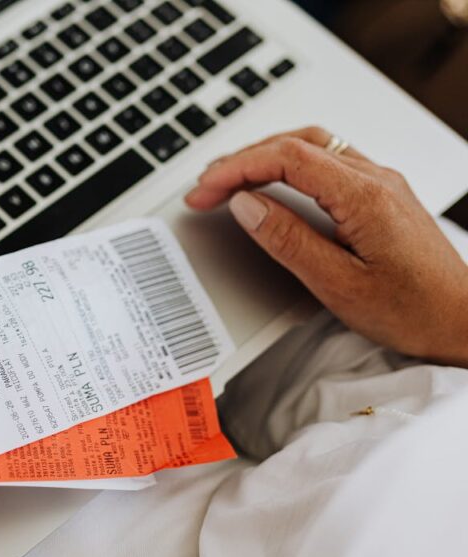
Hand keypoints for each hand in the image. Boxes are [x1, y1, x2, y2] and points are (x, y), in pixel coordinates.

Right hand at [185, 126, 467, 366]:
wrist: (463, 322)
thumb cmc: (414, 311)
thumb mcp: (339, 285)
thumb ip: (288, 241)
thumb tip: (247, 205)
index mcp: (365, 196)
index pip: (287, 158)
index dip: (237, 168)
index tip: (205, 191)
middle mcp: (376, 179)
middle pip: (297, 143)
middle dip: (242, 160)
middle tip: (205, 188)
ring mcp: (382, 184)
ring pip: (313, 146)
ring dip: (265, 156)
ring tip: (230, 180)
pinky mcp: (382, 196)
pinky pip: (328, 161)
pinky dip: (289, 165)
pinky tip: (273, 184)